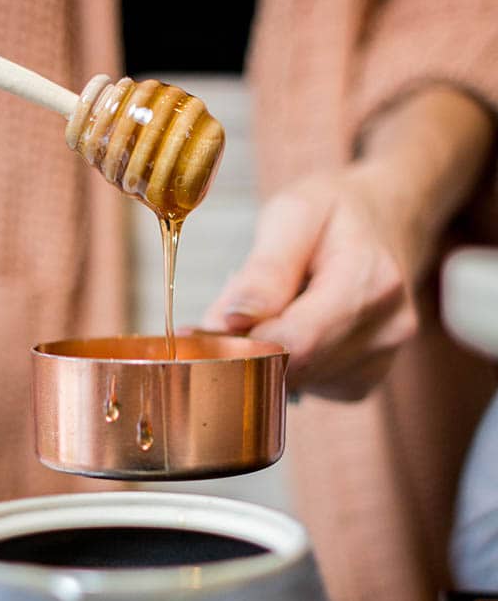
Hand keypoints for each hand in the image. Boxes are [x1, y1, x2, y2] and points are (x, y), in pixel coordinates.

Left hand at [204, 164, 418, 400]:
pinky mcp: (365, 380)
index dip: (245, 343)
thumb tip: (229, 322)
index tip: (211, 328)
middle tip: (233, 315)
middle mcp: (386, 328)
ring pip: (297, 381)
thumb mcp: (294, 214)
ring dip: (271, 354)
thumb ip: (264, 270)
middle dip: (253, 346)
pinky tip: (299, 327)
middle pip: (294, 366)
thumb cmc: (336, 214)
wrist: (389, 220)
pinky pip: (309, 386)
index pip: (297, 341)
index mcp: (371, 280)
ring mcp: (381, 360)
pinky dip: (291, 363)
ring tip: (277, 310)